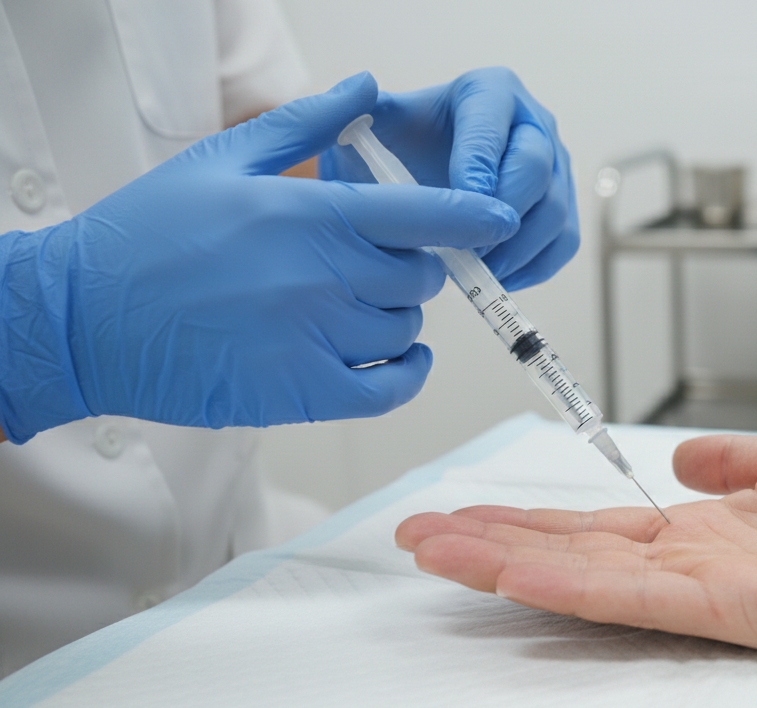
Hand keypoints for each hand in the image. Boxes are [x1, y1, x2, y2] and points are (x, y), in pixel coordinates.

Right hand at [0, 72, 518, 443]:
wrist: (82, 318)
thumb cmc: (148, 233)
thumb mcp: (224, 158)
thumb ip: (308, 124)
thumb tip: (367, 89)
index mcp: (309, 213)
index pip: (423, 214)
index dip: (472, 216)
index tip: (499, 219)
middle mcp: (321, 276)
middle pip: (420, 275)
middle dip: (411, 266)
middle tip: (374, 261)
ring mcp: (313, 338)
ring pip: (405, 327)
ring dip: (397, 316)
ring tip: (354, 302)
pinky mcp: (299, 392)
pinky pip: (388, 388)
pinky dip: (406, 373)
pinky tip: (400, 357)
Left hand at [320, 67, 577, 290]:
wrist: (412, 181)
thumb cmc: (391, 152)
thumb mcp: (367, 126)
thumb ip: (353, 107)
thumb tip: (363, 91)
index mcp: (489, 92)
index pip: (492, 126)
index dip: (479, 165)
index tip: (459, 202)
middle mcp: (532, 123)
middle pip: (536, 168)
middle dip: (501, 215)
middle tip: (467, 249)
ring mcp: (555, 167)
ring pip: (555, 211)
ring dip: (518, 249)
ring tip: (476, 273)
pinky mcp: (561, 208)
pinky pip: (563, 243)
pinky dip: (533, 268)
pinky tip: (495, 281)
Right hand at [396, 425, 756, 650]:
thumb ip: (732, 460)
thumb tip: (683, 455)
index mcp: (706, 530)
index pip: (596, 525)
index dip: (527, 517)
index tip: (464, 506)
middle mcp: (693, 565)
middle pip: (573, 553)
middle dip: (491, 543)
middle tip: (415, 533)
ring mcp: (706, 592)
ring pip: (585, 578)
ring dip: (506, 562)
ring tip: (434, 547)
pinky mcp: (730, 608)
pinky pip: (633, 595)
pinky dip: (567, 580)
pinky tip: (509, 565)